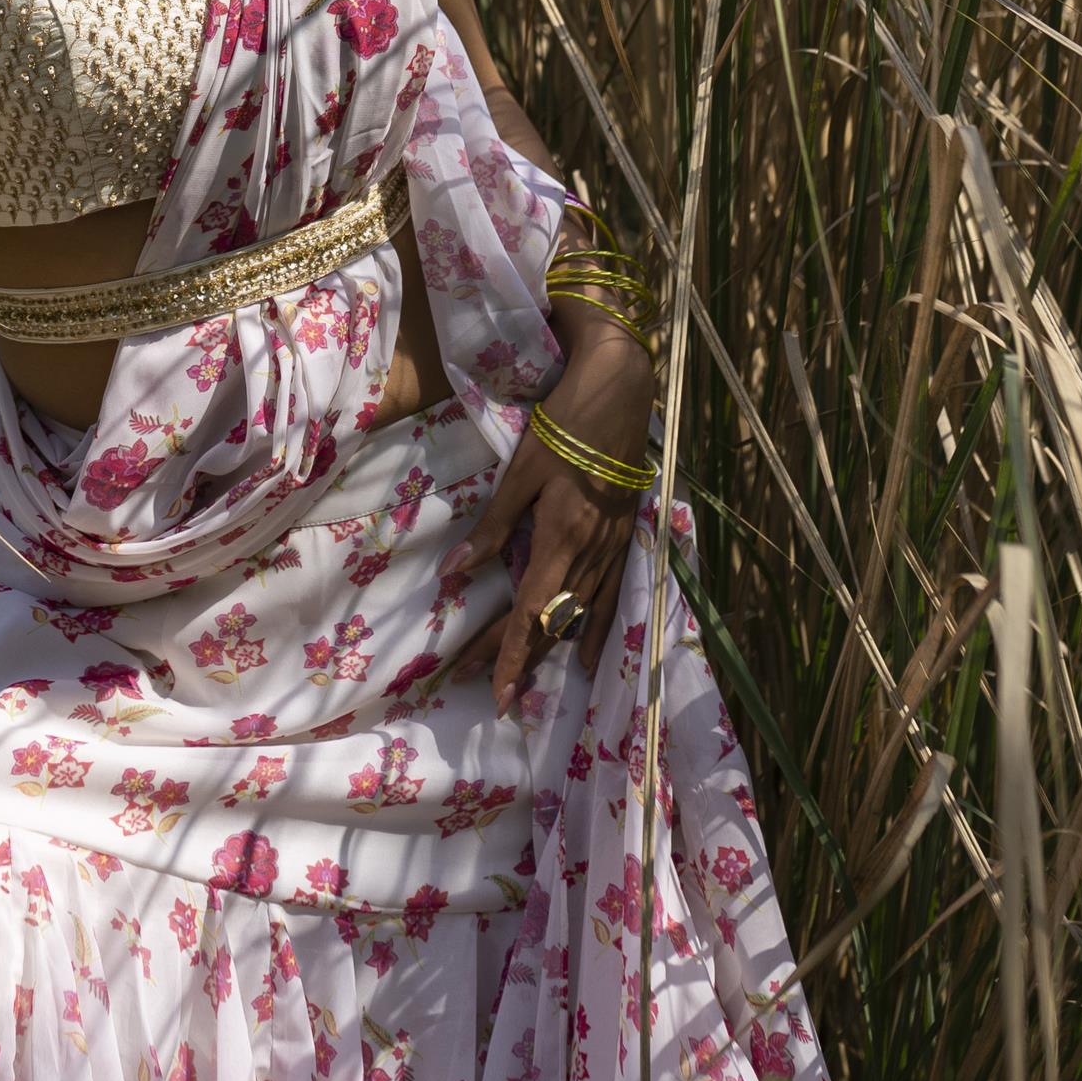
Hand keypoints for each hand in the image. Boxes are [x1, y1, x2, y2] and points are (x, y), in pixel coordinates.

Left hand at [438, 323, 655, 710]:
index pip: (533, 611)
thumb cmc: (563, 422)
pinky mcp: (627, 533)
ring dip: (553, 648)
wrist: (621, 388)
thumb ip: (493, 526)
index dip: (512, 654)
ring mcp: (615, 544)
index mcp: (562, 535)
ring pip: (582, 612)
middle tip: (491, 692)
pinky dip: (598, 627)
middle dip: (521, 657)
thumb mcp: (521, 470)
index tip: (495, 690)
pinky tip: (590, 653)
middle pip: (554, 618)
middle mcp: (593, 549)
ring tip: (530, 679)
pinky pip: (613, 593)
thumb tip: (454, 572)